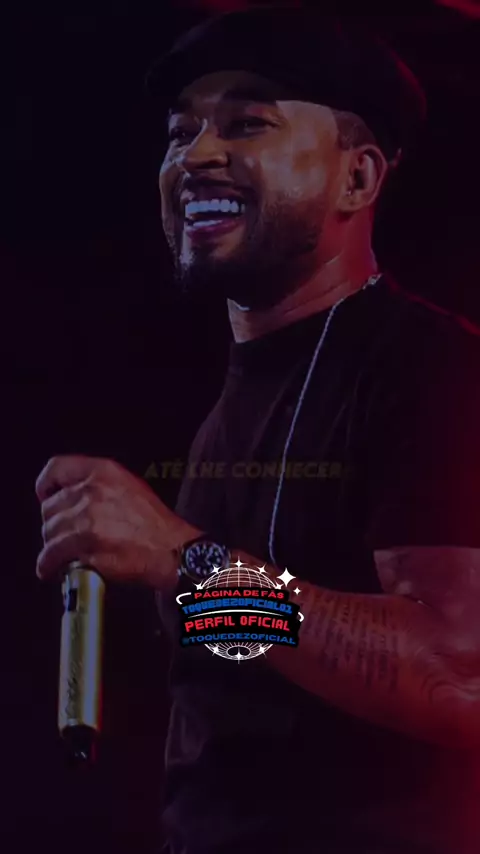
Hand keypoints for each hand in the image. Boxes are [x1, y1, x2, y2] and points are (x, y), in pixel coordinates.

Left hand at [35, 455, 200, 588]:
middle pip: (50, 506)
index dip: (46, 484)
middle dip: (52, 523)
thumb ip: (99, 485)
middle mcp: (92, 490)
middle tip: (61, 535)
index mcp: (104, 471)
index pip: (57, 468)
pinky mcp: (85, 544)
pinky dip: (48, 564)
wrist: (172, 551)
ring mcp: (88, 517)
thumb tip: (72, 497)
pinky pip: (53, 554)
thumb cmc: (155, 524)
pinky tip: (52, 569)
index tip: (45, 496)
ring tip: (58, 555)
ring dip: (51, 546)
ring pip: (50, 531)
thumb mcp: (129, 487)